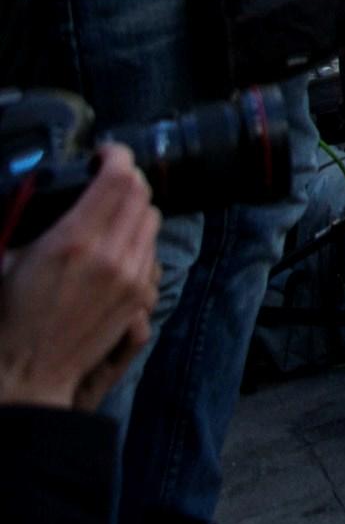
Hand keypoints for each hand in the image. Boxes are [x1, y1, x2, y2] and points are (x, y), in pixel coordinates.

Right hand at [0, 144, 160, 411]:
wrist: (30, 369)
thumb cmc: (14, 316)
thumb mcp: (13, 259)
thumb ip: (36, 221)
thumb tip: (48, 195)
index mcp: (74, 241)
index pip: (118, 178)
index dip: (117, 155)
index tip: (106, 153)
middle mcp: (110, 254)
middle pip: (141, 192)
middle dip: (126, 178)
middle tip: (107, 180)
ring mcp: (131, 276)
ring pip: (152, 218)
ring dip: (136, 207)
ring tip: (112, 213)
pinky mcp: (140, 295)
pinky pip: (152, 249)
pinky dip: (140, 238)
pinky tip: (119, 245)